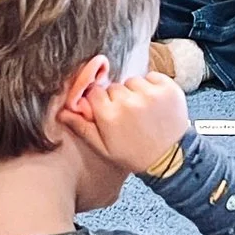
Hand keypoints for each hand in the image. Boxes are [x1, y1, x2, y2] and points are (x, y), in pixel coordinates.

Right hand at [59, 67, 188, 174]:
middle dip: (118, 98)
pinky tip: (155, 104)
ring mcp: (150, 93)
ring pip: (133, 81)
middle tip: (128, 115)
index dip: (100, 102)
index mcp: (110, 115)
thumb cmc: (135, 154)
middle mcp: (128, 101)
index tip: (107, 111)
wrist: (171, 158)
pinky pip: (152, 77)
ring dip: (135, 92)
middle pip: (114, 86)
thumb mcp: (104, 148)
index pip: (95, 92)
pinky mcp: (168, 88)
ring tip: (143, 111)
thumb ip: (82, 127)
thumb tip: (62, 112)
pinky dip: (152, 86)